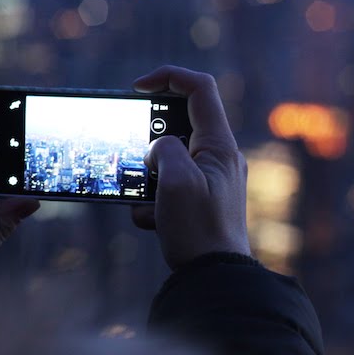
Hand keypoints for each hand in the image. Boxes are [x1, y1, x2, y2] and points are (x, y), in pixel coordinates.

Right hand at [131, 66, 250, 269]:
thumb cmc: (198, 229)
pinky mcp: (198, 198)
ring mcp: (209, 177)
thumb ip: (164, 148)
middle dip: (147, 140)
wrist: (213, 277)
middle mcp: (218, 156)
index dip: (167, 77)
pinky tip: (153, 220)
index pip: (199, 88)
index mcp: (219, 145)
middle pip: (177, 124)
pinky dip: (151, 200)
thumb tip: (159, 148)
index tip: (137, 88)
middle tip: (134, 158)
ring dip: (146, 176)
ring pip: (166, 158)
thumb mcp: (175, 180)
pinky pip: (166, 185)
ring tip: (146, 202)